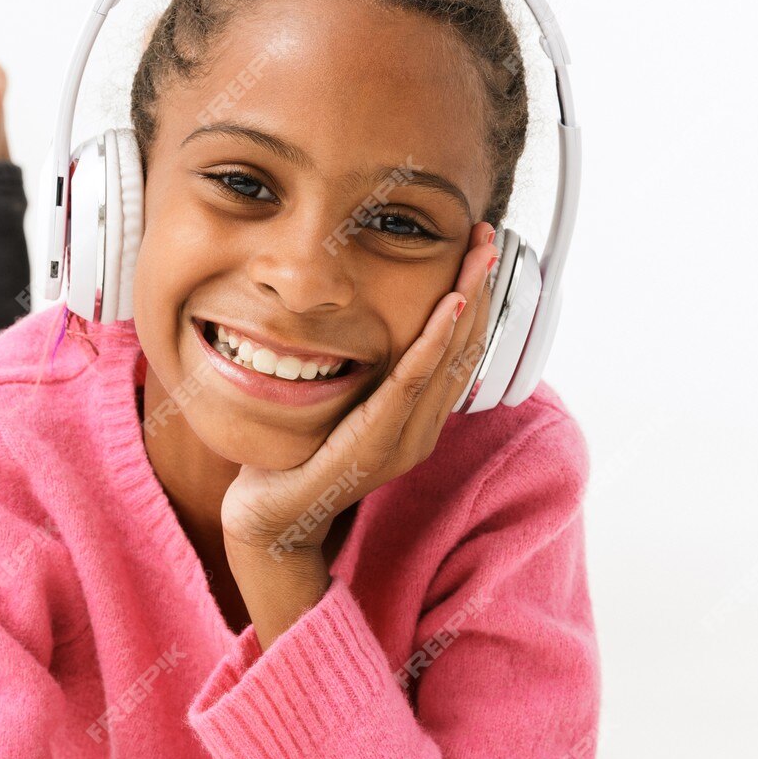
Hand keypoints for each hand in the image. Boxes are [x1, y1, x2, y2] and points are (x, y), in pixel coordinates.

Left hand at [220, 220, 500, 561]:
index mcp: (417, 421)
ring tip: (479, 257)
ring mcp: (404, 441)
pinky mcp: (376, 445)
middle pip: (463, 350)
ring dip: (466, 302)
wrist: (269, 521)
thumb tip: (366, 331)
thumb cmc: (297, 463)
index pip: (456, 352)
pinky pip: (411, 384)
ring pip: (447, 360)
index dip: (474, 300)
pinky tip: (448, 305)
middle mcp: (421, 431)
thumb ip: (363, 378)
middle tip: (488, 236)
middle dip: (479, 289)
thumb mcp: (338, 409)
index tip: (480, 252)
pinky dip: (432, 342)